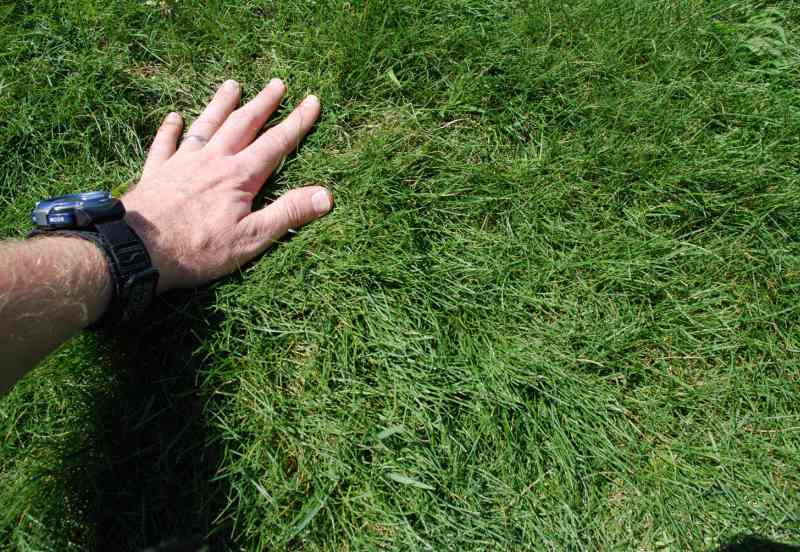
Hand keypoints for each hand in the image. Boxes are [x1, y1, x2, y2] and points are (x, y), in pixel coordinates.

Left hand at [122, 78, 329, 292]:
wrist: (137, 250)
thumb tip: (326, 195)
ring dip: (221, 104)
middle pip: (242, 124)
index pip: (276, 143)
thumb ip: (288, 213)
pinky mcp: (156, 173)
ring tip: (232, 85)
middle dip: (263, 103)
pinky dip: (170, 129)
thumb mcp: (252, 238)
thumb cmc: (198, 250)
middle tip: (277, 83)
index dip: (297, 122)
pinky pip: (165, 144)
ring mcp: (181, 163)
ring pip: (206, 125)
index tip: (311, 101)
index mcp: (240, 176)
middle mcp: (212, 161)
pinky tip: (174, 117)